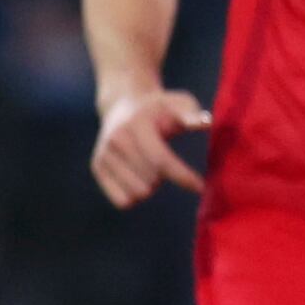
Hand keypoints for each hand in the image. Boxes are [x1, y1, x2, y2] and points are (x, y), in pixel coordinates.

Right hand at [92, 88, 209, 206]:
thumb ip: (192, 114)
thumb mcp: (178, 103)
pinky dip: (135, 195)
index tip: (200, 187)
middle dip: (164, 176)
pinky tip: (137, 177)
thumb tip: (206, 123)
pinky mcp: (97, 167)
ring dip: (151, 186)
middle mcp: (116, 139)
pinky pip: (123, 201)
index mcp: (136, 124)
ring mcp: (104, 154)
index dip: (183, 177)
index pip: (161, 160)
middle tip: (163, 160)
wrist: (122, 104)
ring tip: (149, 166)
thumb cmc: (159, 108)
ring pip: (138, 193)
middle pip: (151, 180)